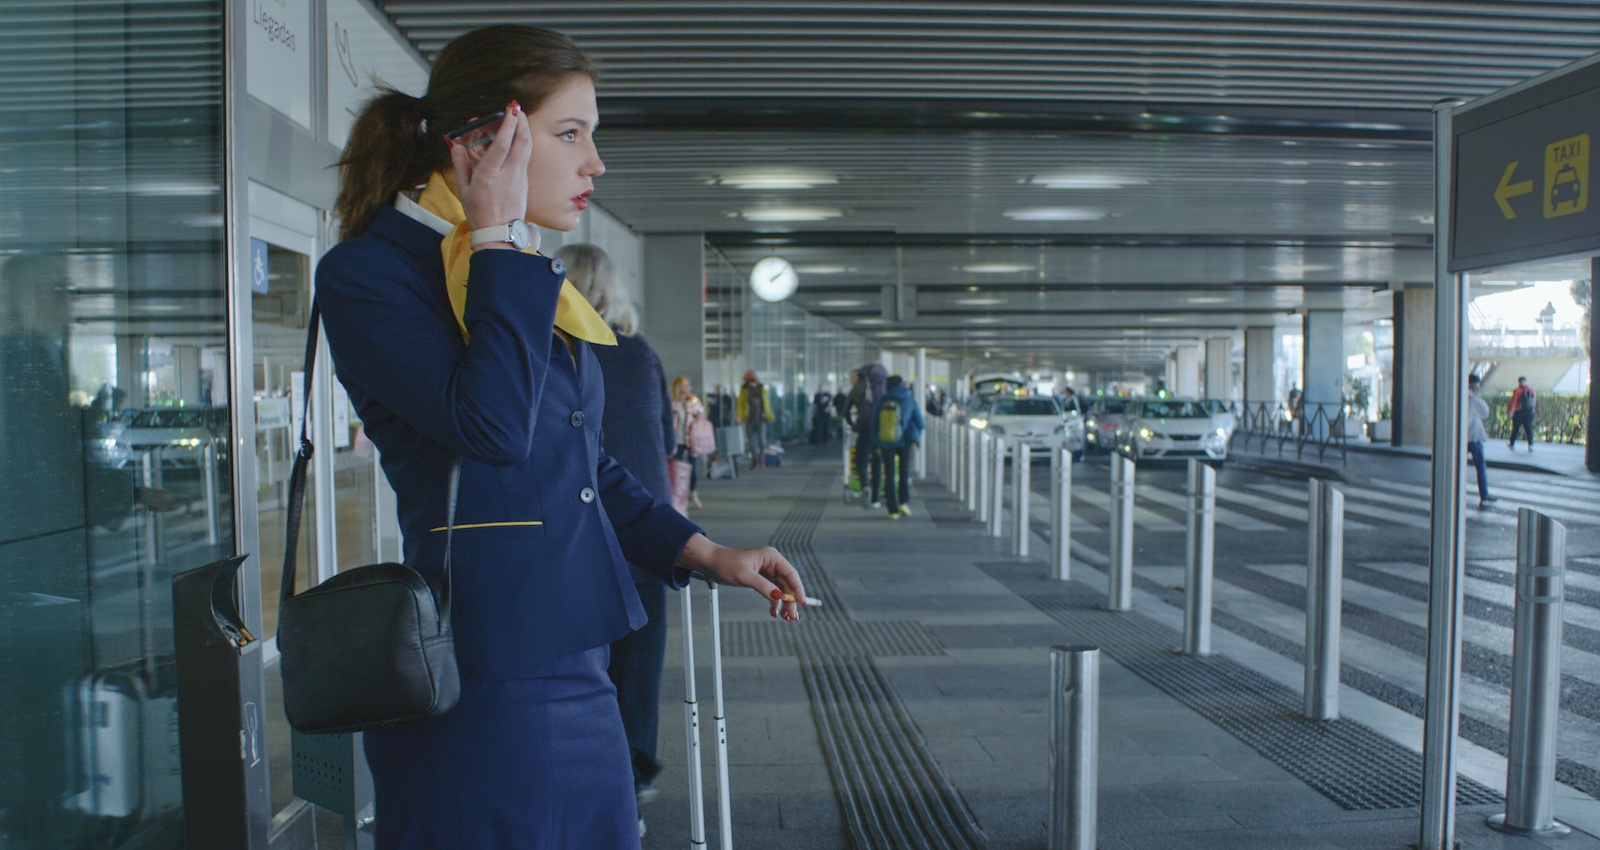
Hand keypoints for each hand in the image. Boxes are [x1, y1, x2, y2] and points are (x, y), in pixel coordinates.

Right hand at [448, 103, 531, 234]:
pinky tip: (519, 137)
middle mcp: (508, 173)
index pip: (502, 145)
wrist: (500, 233)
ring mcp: (519, 177)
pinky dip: (523, 143)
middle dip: (521, 122)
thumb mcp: (464, 189)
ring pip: (526, 148)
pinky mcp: (525, 181)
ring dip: (524, 130)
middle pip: (521, 142)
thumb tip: (455, 144)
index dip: (508, 125)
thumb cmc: (480, 212)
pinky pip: (526, 157)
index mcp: (490, 175)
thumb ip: (460, 164)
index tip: (511, 110)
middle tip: (516, 108)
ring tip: (519, 118)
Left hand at [676, 533, 806, 620]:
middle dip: (790, 600)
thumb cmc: (726, 564)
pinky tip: (774, 612)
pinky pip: (772, 591)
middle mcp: (771, 563)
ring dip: (783, 603)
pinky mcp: (761, 578)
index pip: (790, 573)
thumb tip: (779, 596)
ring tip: (785, 617)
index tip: (802, 602)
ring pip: (781, 589)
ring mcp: (767, 570)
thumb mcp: (745, 576)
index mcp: (771, 557)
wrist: (710, 562)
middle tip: (792, 616)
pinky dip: (774, 602)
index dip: (798, 588)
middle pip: (787, 583)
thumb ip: (763, 586)